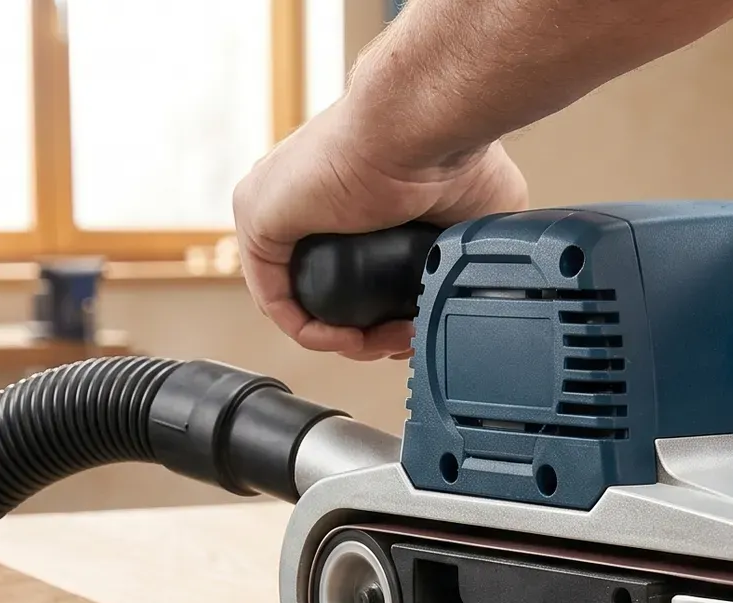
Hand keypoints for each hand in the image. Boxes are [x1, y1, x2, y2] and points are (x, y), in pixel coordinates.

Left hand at [234, 104, 528, 358]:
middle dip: (366, 331)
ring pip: (302, 299)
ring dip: (346, 337)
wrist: (422, 129)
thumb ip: (463, 257)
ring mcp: (279, 205)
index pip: (354, 273)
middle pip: (327, 292)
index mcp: (353, 197)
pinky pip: (278, 298)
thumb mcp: (473, 221)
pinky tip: (354, 339)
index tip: (415, 328)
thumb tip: (464, 299)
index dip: (386, 314)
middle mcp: (310, 201)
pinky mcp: (259, 216)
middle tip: (403, 340)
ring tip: (385, 343)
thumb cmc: (453, 152)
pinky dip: (313, 332)